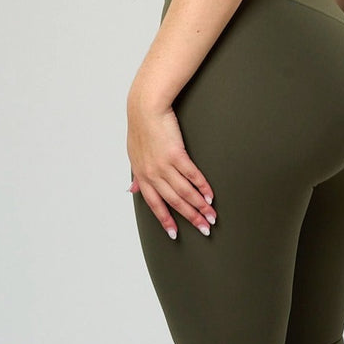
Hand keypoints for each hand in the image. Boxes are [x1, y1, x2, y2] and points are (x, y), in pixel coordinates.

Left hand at [127, 94, 215, 239]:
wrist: (146, 108)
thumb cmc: (141, 129)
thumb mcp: (134, 155)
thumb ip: (136, 176)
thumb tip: (131, 191)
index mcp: (142, 175)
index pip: (155, 204)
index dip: (166, 220)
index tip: (175, 235)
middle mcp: (152, 174)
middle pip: (174, 202)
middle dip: (190, 218)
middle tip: (204, 229)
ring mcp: (164, 165)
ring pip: (185, 192)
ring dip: (200, 206)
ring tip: (212, 215)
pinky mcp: (176, 154)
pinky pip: (192, 176)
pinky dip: (202, 187)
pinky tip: (211, 195)